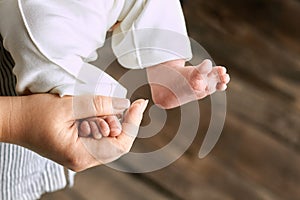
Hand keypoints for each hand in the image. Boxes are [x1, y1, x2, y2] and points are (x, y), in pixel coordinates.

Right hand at [1, 94, 146, 171]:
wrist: (13, 121)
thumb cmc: (33, 114)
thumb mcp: (69, 105)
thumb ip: (99, 105)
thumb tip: (125, 104)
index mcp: (80, 154)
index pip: (120, 144)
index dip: (133, 124)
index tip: (140, 104)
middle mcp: (82, 159)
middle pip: (116, 142)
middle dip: (118, 121)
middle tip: (111, 105)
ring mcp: (80, 155)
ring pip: (108, 139)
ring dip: (109, 121)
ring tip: (96, 109)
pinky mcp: (77, 148)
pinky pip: (99, 137)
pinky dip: (101, 123)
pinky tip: (92, 114)